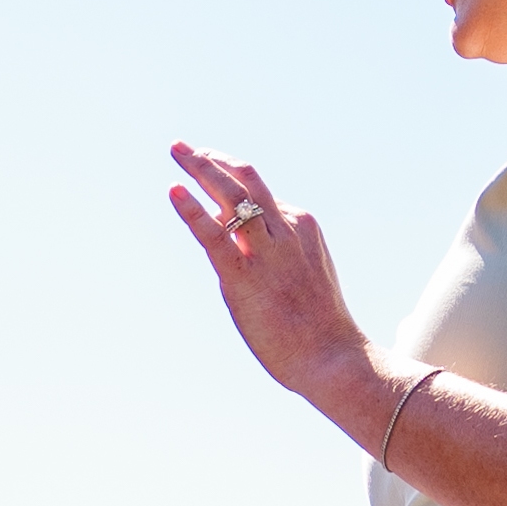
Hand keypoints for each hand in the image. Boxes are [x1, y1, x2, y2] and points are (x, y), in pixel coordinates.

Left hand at [166, 146, 371, 407]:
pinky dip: (191, 210)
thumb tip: (235, 241)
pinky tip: (174, 191)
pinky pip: (213, 235)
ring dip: (201, 168)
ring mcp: (266, 250)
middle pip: (245, 178)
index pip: (260, 194)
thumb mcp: (302, 274)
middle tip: (184, 149)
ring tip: (177, 151)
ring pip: (231, 194)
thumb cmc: (318, 326)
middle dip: (212, 159)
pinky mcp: (244, 276)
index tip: (209, 170)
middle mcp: (284, 229)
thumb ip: (273, 253)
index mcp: (301, 226)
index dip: (229, 181)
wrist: (332, 357)